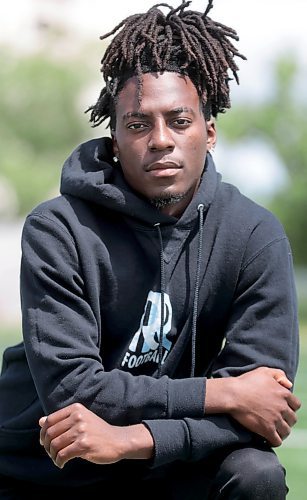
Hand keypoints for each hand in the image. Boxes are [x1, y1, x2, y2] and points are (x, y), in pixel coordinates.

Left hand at [39, 403, 153, 468]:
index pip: (50, 420)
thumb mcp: (81, 421)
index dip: (43, 433)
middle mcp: (77, 417)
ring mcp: (81, 430)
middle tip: (51, 453)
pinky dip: (59, 462)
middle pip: (50, 433)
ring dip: (52, 455)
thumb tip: (40, 421)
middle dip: (46, 446)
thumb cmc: (98, 432)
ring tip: (58, 459)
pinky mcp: (84, 444)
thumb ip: (61, 421)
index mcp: (75, 409)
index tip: (44, 442)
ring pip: (54, 445)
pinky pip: (62, 455)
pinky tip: (62, 464)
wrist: (118, 440)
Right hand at [206, 367, 300, 446]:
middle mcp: (282, 407)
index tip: (283, 409)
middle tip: (278, 420)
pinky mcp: (267, 430)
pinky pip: (277, 441)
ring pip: (286, 431)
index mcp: (283, 393)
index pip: (296, 405)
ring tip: (274, 431)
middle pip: (292, 419)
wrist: (233, 394)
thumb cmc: (246, 382)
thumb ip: (279, 374)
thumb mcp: (264, 371)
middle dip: (286, 420)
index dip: (290, 407)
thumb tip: (289, 385)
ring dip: (281, 432)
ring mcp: (275, 419)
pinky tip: (268, 439)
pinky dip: (274, 442)